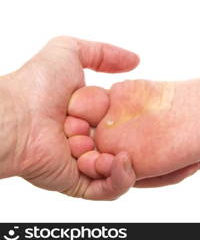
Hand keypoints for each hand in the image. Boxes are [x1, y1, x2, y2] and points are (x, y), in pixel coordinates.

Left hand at [0, 36, 140, 199]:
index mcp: (85, 113)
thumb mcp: (69, 50)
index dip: (130, 114)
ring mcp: (82, 161)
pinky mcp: (78, 183)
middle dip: (132, 138)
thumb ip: (103, 53)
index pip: (118, 118)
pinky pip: (108, 189)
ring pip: (118, 167)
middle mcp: (84, 137)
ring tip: (120, 150)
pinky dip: (120, 178)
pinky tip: (120, 161)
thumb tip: (134, 60)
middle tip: (140, 132)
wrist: (16, 117)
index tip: (143, 109)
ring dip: (125, 159)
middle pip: (122, 142)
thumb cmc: (37, 85)